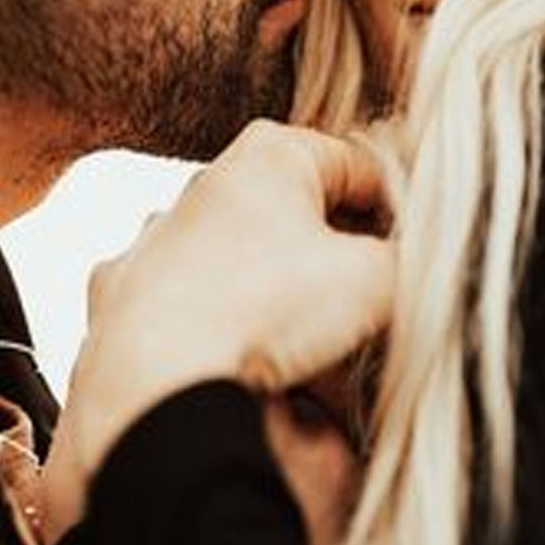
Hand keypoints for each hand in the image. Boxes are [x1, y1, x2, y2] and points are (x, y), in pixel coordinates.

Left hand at [40, 121, 392, 544]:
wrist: (153, 387)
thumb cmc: (266, 311)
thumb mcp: (375, 282)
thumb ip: (411, 267)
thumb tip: (423, 277)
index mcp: (269, 157)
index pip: (359, 166)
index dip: (398, 210)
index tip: (418, 253)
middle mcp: (203, 187)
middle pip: (296, 214)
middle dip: (337, 257)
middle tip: (370, 304)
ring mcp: (153, 243)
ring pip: (240, 261)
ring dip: (278, 296)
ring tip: (311, 351)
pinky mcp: (120, 301)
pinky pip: (189, 309)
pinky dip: (220, 332)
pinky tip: (244, 372)